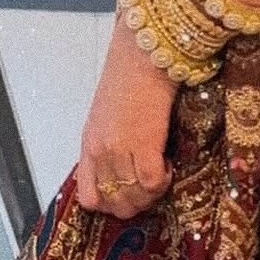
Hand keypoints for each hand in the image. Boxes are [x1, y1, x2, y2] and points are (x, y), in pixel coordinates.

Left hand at [76, 7, 178, 218]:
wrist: (144, 54)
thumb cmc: (130, 77)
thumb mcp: (108, 115)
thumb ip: (110, 143)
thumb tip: (126, 168)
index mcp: (88, 145)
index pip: (89, 198)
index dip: (111, 205)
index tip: (131, 194)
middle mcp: (100, 152)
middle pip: (114, 203)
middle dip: (137, 203)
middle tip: (153, 187)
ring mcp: (119, 150)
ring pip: (134, 197)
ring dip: (153, 193)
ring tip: (163, 174)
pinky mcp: (144, 144)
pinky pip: (153, 182)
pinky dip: (165, 181)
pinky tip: (171, 164)